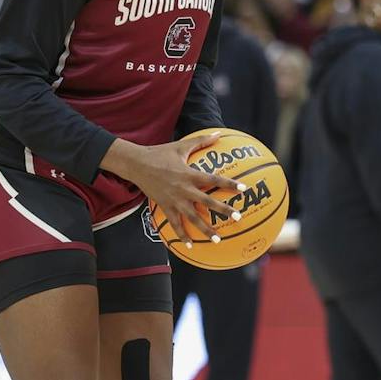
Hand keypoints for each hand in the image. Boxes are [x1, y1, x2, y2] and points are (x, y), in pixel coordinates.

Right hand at [104, 133, 247, 244]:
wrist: (137, 164)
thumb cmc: (161, 153)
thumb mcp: (182, 145)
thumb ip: (202, 140)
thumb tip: (219, 133)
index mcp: (190, 174)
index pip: (214, 180)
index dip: (229, 184)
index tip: (243, 189)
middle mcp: (184, 189)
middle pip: (207, 202)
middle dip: (223, 210)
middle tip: (238, 217)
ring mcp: (174, 200)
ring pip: (192, 218)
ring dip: (205, 229)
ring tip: (218, 240)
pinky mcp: (165, 207)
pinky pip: (174, 224)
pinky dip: (182, 235)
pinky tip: (190, 246)